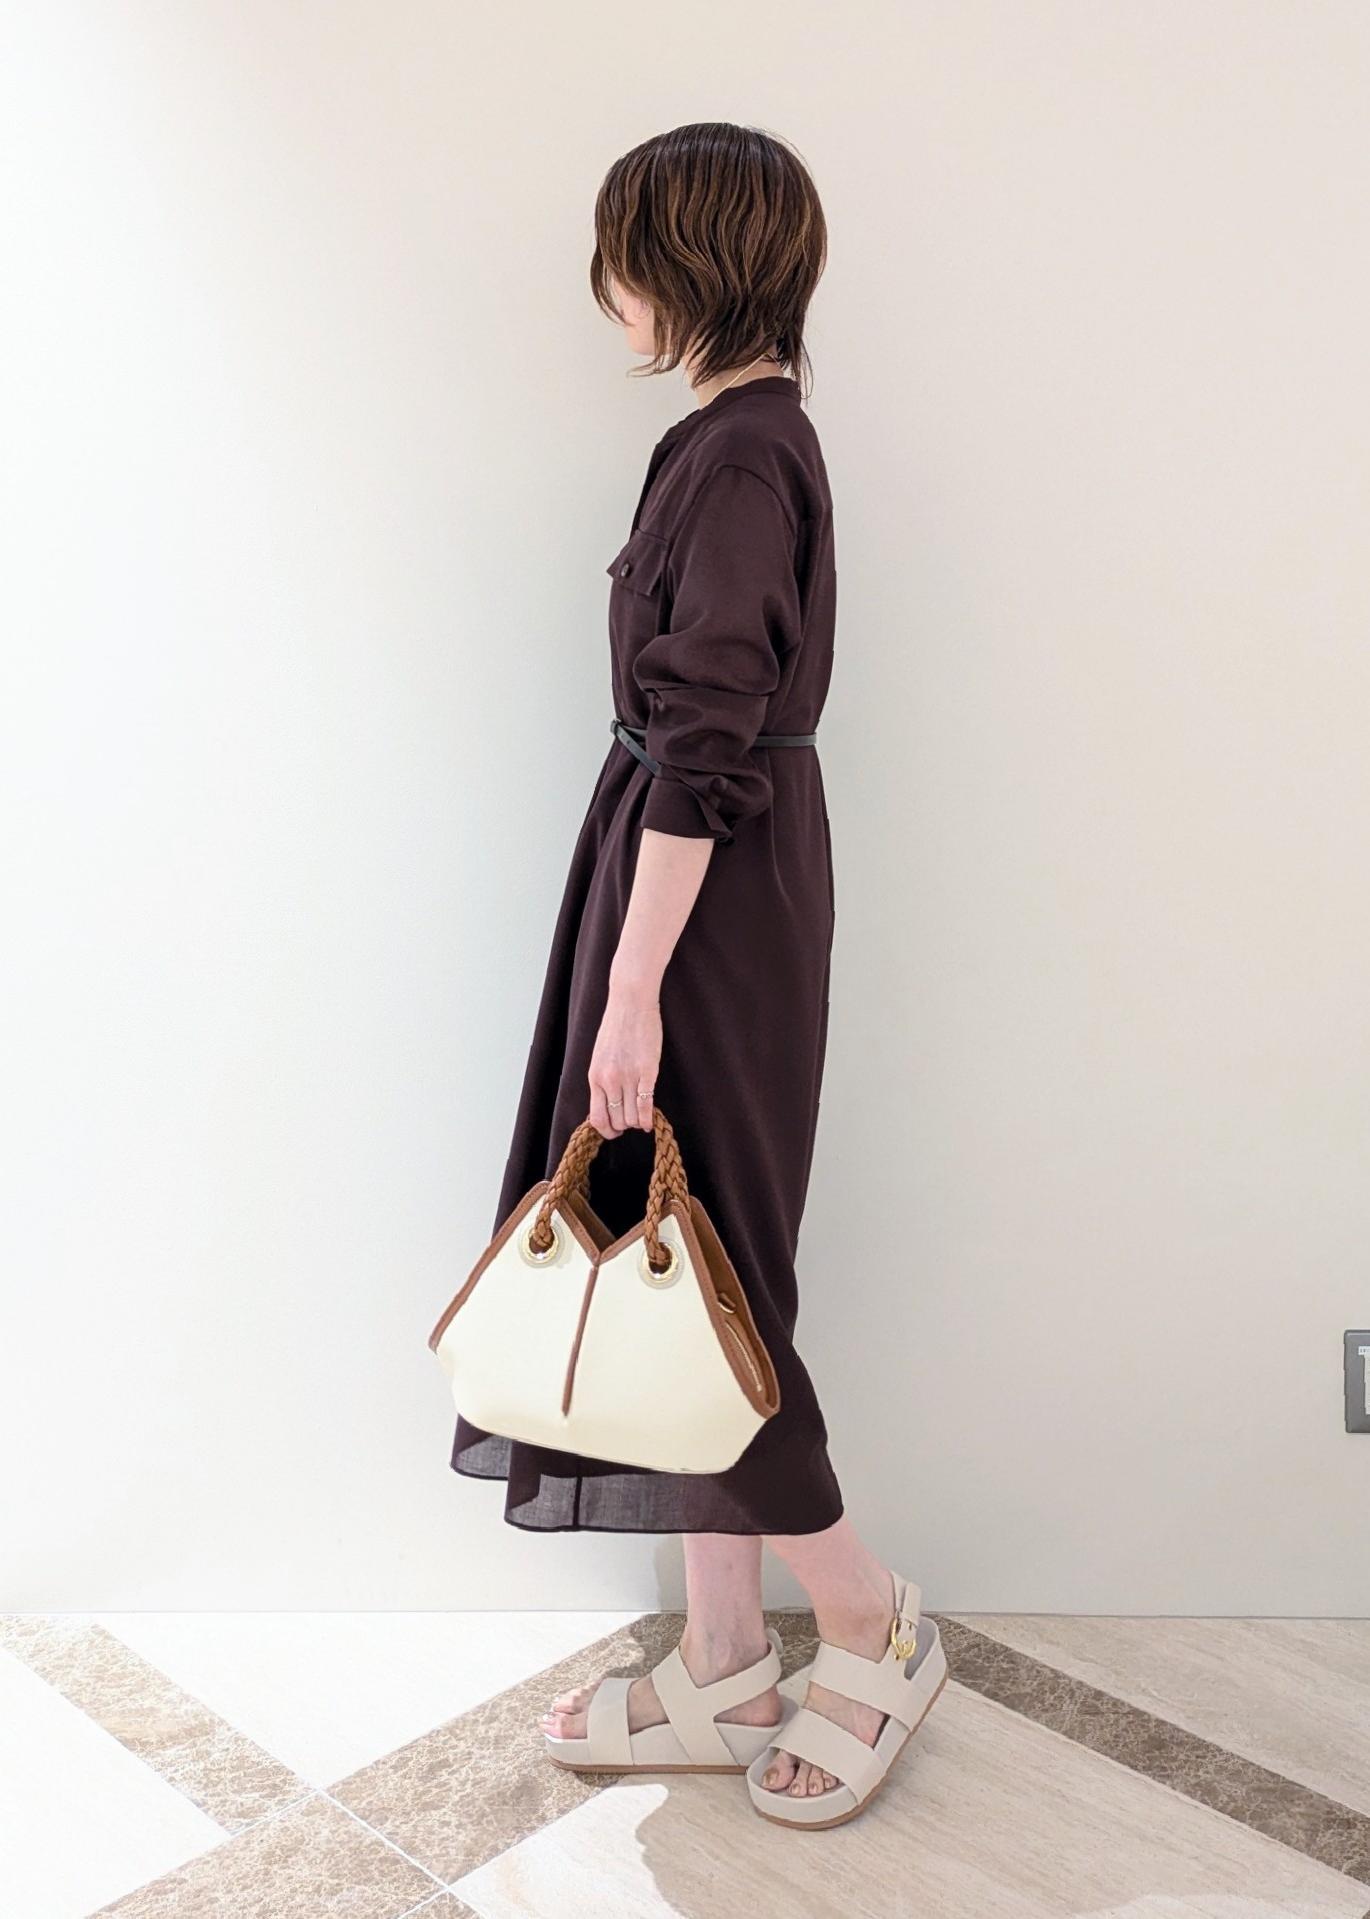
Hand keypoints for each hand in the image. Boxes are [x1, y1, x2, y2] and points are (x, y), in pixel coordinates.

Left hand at [588, 983, 660, 1134]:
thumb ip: (602, 1079)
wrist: (630, 1004)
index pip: (597, 1118)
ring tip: (641, 1119)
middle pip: (616, 1121)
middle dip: (623, 1127)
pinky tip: (650, 1121)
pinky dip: (648, 1119)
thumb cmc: (616, 1027)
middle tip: (630, 1123)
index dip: (606, 1131)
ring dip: (636, 1123)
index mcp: (595, 1077)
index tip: (614, 1132)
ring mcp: (628, 1077)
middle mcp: (609, 1080)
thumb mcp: (600, 1056)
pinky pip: (646, 1105)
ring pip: (631, 1117)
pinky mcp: (648, 1072)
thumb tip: (607, 1104)